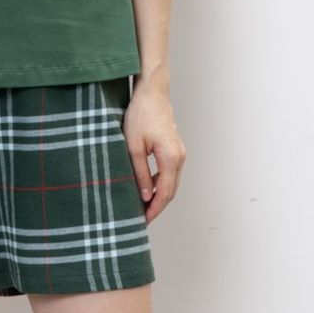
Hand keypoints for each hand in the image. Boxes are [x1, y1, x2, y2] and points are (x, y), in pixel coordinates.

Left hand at [123, 81, 185, 223]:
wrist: (152, 91)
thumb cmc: (140, 114)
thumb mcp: (133, 146)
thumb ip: (139, 173)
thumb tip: (144, 196)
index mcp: (171, 158)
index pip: (164, 193)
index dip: (154, 210)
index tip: (143, 221)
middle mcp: (180, 157)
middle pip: (171, 191)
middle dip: (157, 206)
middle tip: (142, 218)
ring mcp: (179, 151)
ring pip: (171, 181)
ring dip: (159, 194)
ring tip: (142, 205)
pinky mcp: (175, 147)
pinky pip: (170, 171)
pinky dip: (160, 182)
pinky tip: (146, 186)